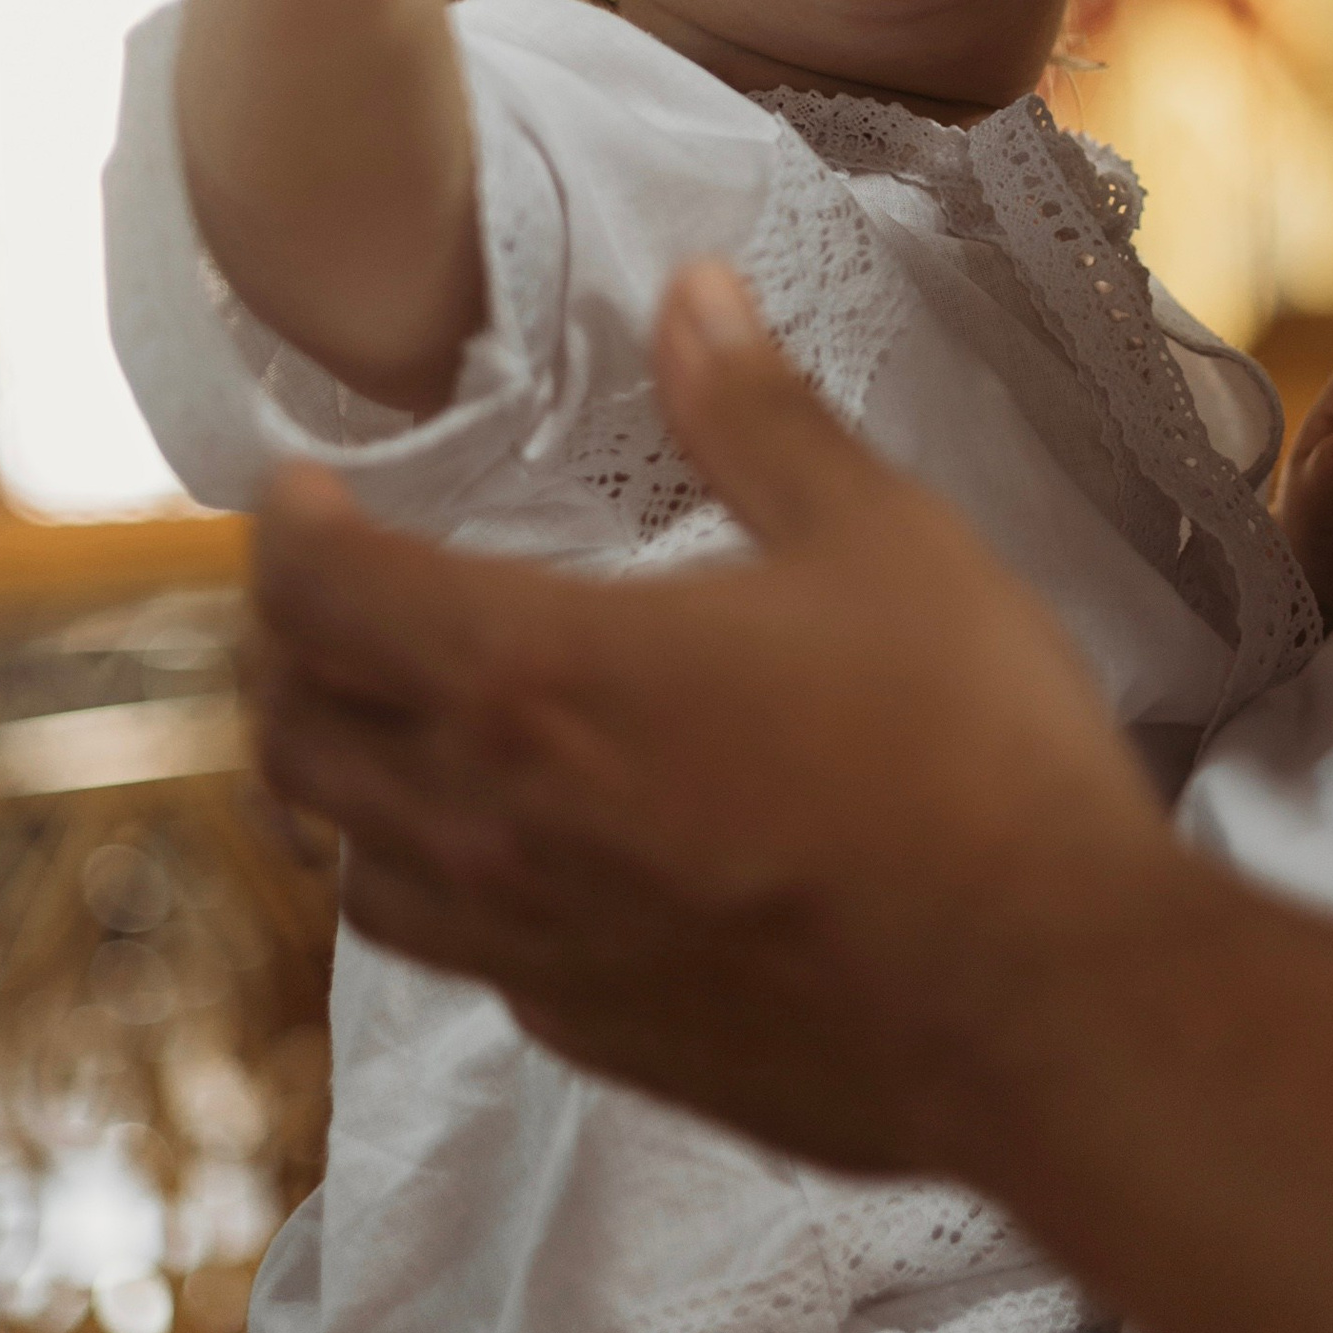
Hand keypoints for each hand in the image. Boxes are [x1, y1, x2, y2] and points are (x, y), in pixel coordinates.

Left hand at [250, 260, 1178, 1173]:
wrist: (1047, 1004)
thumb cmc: (971, 754)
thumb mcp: (883, 539)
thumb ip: (760, 417)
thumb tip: (692, 296)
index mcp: (540, 677)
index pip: (325, 597)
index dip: (291, 533)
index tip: (308, 491)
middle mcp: (494, 823)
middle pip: (292, 741)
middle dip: (284, 654)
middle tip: (335, 596)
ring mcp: (534, 948)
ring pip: (350, 868)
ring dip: (343, 783)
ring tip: (397, 723)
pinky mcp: (593, 1036)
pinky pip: (457, 955)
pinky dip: (441, 887)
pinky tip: (523, 852)